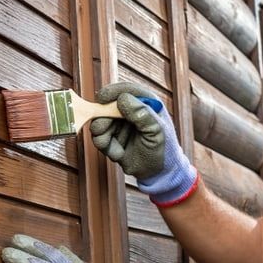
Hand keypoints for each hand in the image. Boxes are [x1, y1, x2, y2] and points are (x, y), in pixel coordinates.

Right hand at [89, 82, 198, 206]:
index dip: (111, 93)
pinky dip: (106, 146)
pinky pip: (99, 137)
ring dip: (103, 135)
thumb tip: (122, 99)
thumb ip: (142, 114)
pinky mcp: (111, 136)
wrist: (158, 173)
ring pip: (98, 121)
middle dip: (102, 118)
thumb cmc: (163, 150)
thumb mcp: (157, 132)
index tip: (101, 99)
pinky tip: (118, 153)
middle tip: (101, 129)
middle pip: (106, 105)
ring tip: (115, 149)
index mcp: (145, 102)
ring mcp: (119, 123)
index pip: (125, 90)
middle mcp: (129, 110)